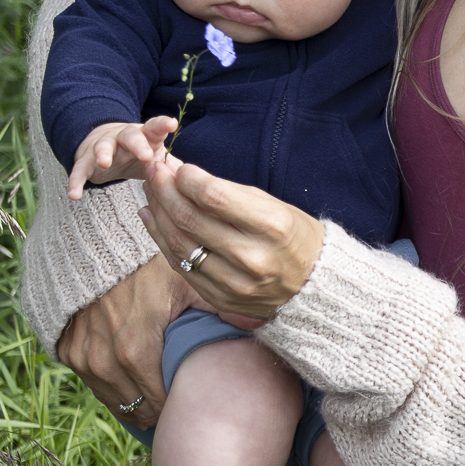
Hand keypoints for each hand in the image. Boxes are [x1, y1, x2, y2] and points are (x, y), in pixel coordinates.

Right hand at [55, 253, 207, 427]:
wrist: (96, 248)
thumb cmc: (147, 265)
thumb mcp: (187, 283)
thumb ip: (222, 308)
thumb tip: (260, 322)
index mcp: (137, 352)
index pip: (159, 403)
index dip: (177, 405)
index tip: (190, 400)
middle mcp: (105, 362)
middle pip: (136, 408)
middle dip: (157, 409)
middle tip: (175, 402)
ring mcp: (83, 358)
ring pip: (112, 400)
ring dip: (133, 401)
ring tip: (154, 398)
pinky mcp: (68, 351)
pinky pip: (92, 383)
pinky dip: (109, 384)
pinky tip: (127, 378)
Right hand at [67, 116, 177, 199]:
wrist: (104, 147)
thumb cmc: (137, 153)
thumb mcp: (154, 156)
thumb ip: (170, 167)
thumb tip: (193, 180)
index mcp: (144, 136)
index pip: (154, 128)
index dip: (162, 124)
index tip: (172, 123)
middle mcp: (123, 137)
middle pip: (130, 135)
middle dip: (138, 144)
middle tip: (146, 155)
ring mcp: (103, 147)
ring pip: (102, 146)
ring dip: (103, 154)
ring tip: (105, 163)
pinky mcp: (85, 161)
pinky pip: (79, 169)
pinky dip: (75, 181)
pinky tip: (74, 194)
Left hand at [138, 160, 324, 322]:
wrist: (313, 286)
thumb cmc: (293, 236)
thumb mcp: (272, 205)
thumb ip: (225, 190)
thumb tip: (180, 170)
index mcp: (271, 227)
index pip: (213, 196)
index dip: (187, 177)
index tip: (179, 167)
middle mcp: (251, 257)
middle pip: (190, 219)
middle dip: (165, 189)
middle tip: (154, 171)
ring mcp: (234, 283)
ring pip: (179, 243)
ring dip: (158, 212)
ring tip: (151, 192)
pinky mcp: (220, 298)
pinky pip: (179, 266)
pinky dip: (161, 239)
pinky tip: (153, 217)